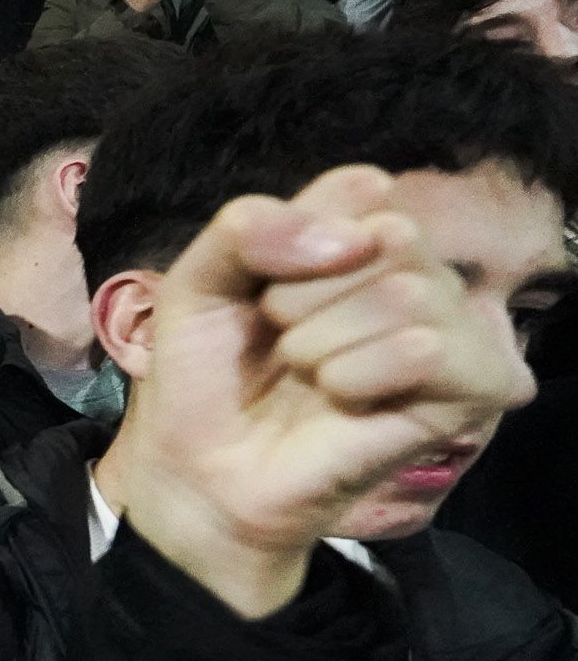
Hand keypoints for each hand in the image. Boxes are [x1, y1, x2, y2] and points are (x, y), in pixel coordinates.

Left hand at [103, 165, 535, 616]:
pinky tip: (338, 399)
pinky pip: (431, 351)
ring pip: (412, 294)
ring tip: (304, 376)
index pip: (360, 189)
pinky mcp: (463, 395)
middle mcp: (414, 275)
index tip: (257, 293)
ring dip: (325, 342)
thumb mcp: (196, 282)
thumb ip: (248, 227)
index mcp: (359, 237)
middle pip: (392, 235)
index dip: (293, 241)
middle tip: (280, 346)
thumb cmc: (203, 376)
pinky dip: (364, 374)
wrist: (198, 471)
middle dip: (306, 296)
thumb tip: (355, 233)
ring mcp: (445, 333)